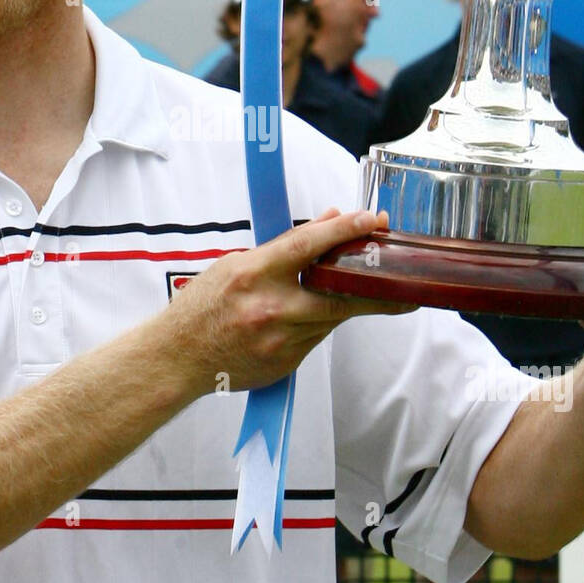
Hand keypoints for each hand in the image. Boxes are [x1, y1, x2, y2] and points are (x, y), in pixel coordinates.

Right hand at [161, 208, 414, 394]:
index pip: (308, 245)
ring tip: (372, 288)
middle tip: (407, 275)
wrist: (176, 360)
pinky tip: (312, 314)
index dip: (345, 229)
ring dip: (351, 301)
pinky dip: (320, 321)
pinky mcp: (287, 363)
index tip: (372, 219)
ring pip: (332, 316)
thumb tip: (327, 223)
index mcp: (253, 274)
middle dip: (378, 286)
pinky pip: (316, 336)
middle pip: (339, 293)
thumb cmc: (201, 307)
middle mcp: (271, 308)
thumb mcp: (234, 265)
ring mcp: (281, 340)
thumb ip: (283, 247)